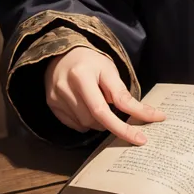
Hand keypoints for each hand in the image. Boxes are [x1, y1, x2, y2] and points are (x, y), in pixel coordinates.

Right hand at [45, 46, 164, 144]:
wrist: (64, 55)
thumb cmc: (91, 62)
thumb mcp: (109, 70)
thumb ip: (121, 93)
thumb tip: (139, 115)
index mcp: (81, 76)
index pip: (104, 110)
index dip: (124, 127)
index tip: (141, 138)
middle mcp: (65, 88)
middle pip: (94, 120)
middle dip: (113, 123)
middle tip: (123, 118)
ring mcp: (56, 98)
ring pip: (85, 125)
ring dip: (99, 121)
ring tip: (100, 104)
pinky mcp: (52, 105)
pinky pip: (75, 125)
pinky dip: (86, 122)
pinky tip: (88, 108)